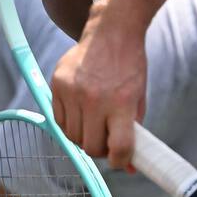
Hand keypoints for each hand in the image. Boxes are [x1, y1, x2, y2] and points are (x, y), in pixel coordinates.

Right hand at [51, 6, 147, 164]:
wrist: (111, 32)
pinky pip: (59, 120)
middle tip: (105, 141)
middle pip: (91, 146)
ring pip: (72, 136)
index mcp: (121, 103)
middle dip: (100, 150)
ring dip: (83, 137)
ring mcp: (73, 92)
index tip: (120, 160)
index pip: (118, 147)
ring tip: (92, 125)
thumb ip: (134, 130)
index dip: (120, 160)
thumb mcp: (138, 97)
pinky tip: (80, 114)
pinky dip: (69, 124)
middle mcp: (95, 99)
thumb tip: (128, 163)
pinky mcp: (58, 85)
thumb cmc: (129, 65)